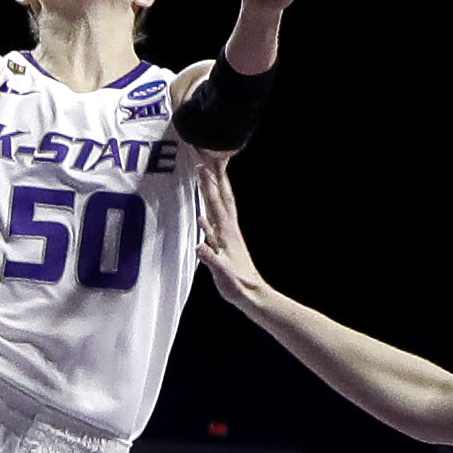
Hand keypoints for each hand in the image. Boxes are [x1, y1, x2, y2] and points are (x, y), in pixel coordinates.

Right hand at [196, 161, 267, 310]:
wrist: (254, 295)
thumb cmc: (238, 287)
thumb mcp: (223, 274)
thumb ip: (211, 260)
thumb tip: (199, 246)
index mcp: (227, 234)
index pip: (215, 204)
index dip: (208, 186)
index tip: (202, 167)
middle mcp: (229, 230)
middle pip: (221, 198)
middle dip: (216, 178)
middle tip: (210, 158)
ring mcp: (229, 235)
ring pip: (222, 206)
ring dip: (216, 189)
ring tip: (211, 175)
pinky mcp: (228, 244)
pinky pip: (218, 222)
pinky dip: (212, 212)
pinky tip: (204, 213)